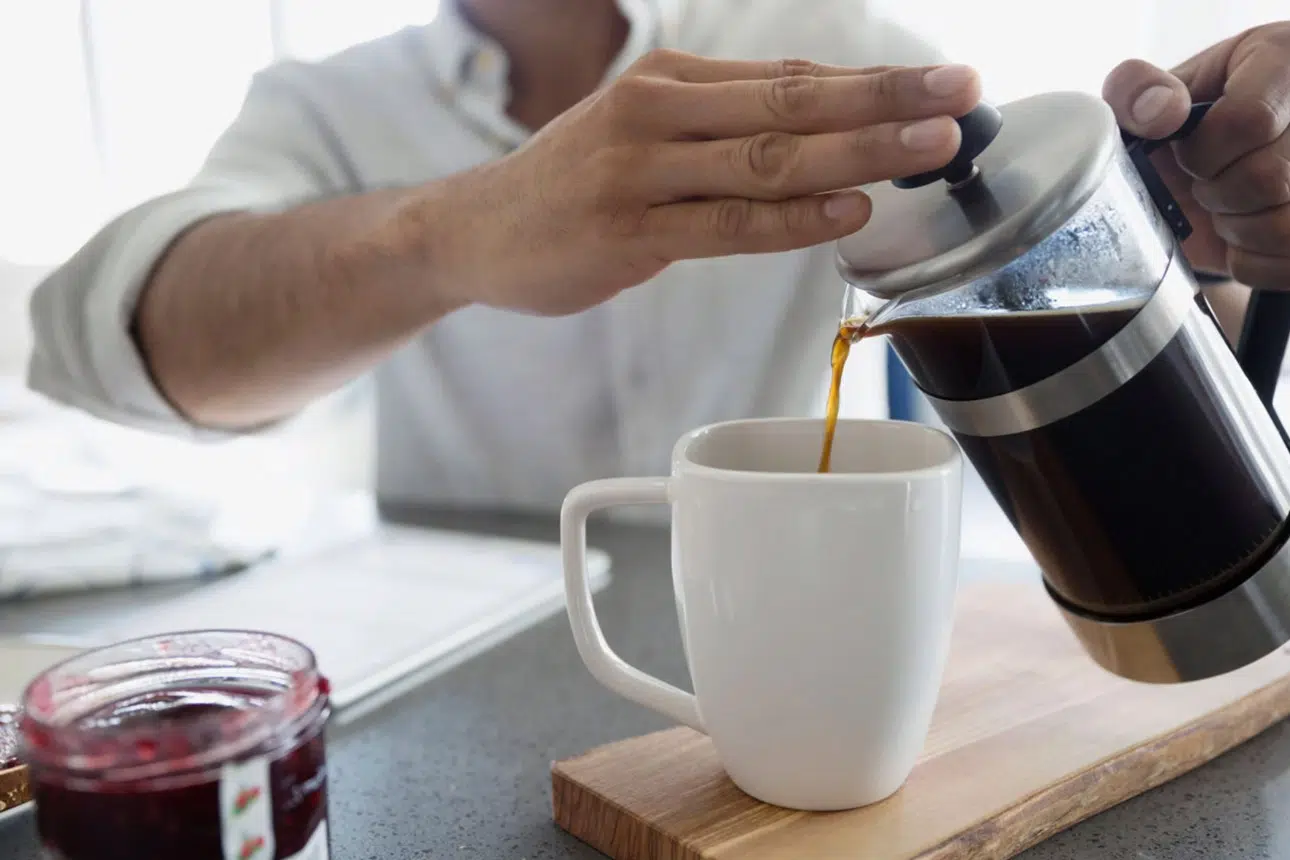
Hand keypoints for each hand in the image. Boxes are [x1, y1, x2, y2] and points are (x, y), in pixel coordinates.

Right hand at [398, 49, 979, 314]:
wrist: (476, 229)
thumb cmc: (573, 184)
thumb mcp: (644, 131)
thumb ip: (726, 126)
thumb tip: (824, 119)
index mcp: (671, 83)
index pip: (791, 77)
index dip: (874, 80)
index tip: (947, 80)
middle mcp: (657, 114)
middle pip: (792, 106)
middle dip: (885, 100)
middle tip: (963, 96)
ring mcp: (640, 173)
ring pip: (767, 161)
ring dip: (857, 152)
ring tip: (931, 148)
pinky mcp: (626, 233)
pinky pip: (725, 226)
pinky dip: (792, 221)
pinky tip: (850, 212)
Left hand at [1102, 23, 1289, 289]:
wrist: (1212, 168)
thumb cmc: (1184, 125)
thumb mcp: (1153, 95)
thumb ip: (1135, 91)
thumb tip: (1158, 112)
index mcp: (1283, 59)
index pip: (1249, 120)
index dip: (1203, 153)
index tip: (1186, 154)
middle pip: (1269, 178)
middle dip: (1215, 192)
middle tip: (1204, 182)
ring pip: (1285, 227)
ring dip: (1236, 229)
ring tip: (1225, 206)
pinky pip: (1288, 264)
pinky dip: (1252, 261)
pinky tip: (1244, 233)